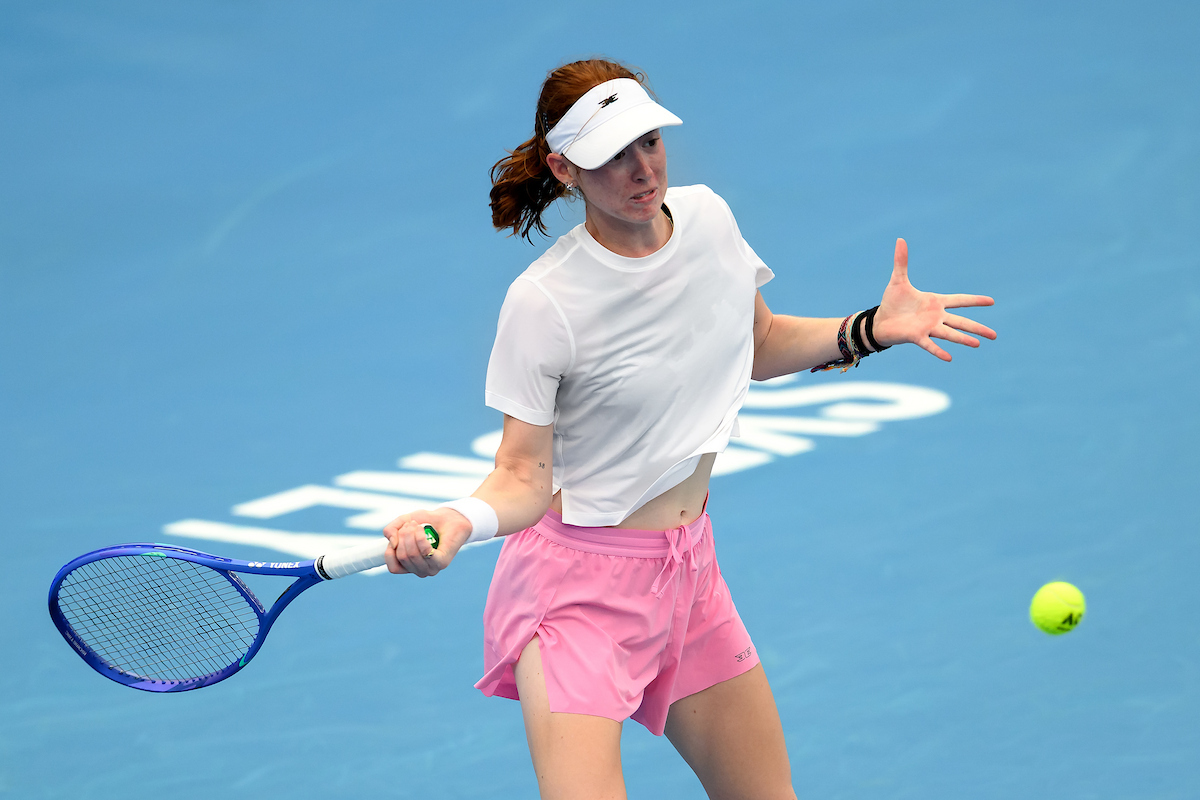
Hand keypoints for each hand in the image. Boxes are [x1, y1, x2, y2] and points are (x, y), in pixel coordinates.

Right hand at [382, 507, 472, 577]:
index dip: (390, 550)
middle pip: (402, 557)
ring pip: (412, 555)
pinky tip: (423, 528)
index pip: (393, 567)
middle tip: (411, 524)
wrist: (449, 518)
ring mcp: (431, 568)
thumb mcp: (403, 522)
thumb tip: (393, 544)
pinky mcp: (442, 563)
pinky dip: (421, 538)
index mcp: (409, 565)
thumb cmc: (426, 521)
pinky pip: (425, 552)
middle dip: (403, 536)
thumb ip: (391, 530)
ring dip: (411, 535)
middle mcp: (419, 570)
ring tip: (417, 525)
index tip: (397, 534)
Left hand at [873, 238, 995, 360]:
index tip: (992, 301)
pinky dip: (938, 351)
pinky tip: (950, 358)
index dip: (974, 300)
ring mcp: (928, 328)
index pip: (959, 300)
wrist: (880, 321)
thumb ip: (902, 261)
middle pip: (961, 321)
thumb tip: (900, 239)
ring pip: (950, 333)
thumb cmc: (892, 302)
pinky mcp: (916, 337)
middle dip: (977, 327)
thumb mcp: (897, 280)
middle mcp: (936, 317)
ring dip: (963, 338)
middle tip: (994, 335)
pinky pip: (930, 345)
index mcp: (935, 302)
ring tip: (978, 344)